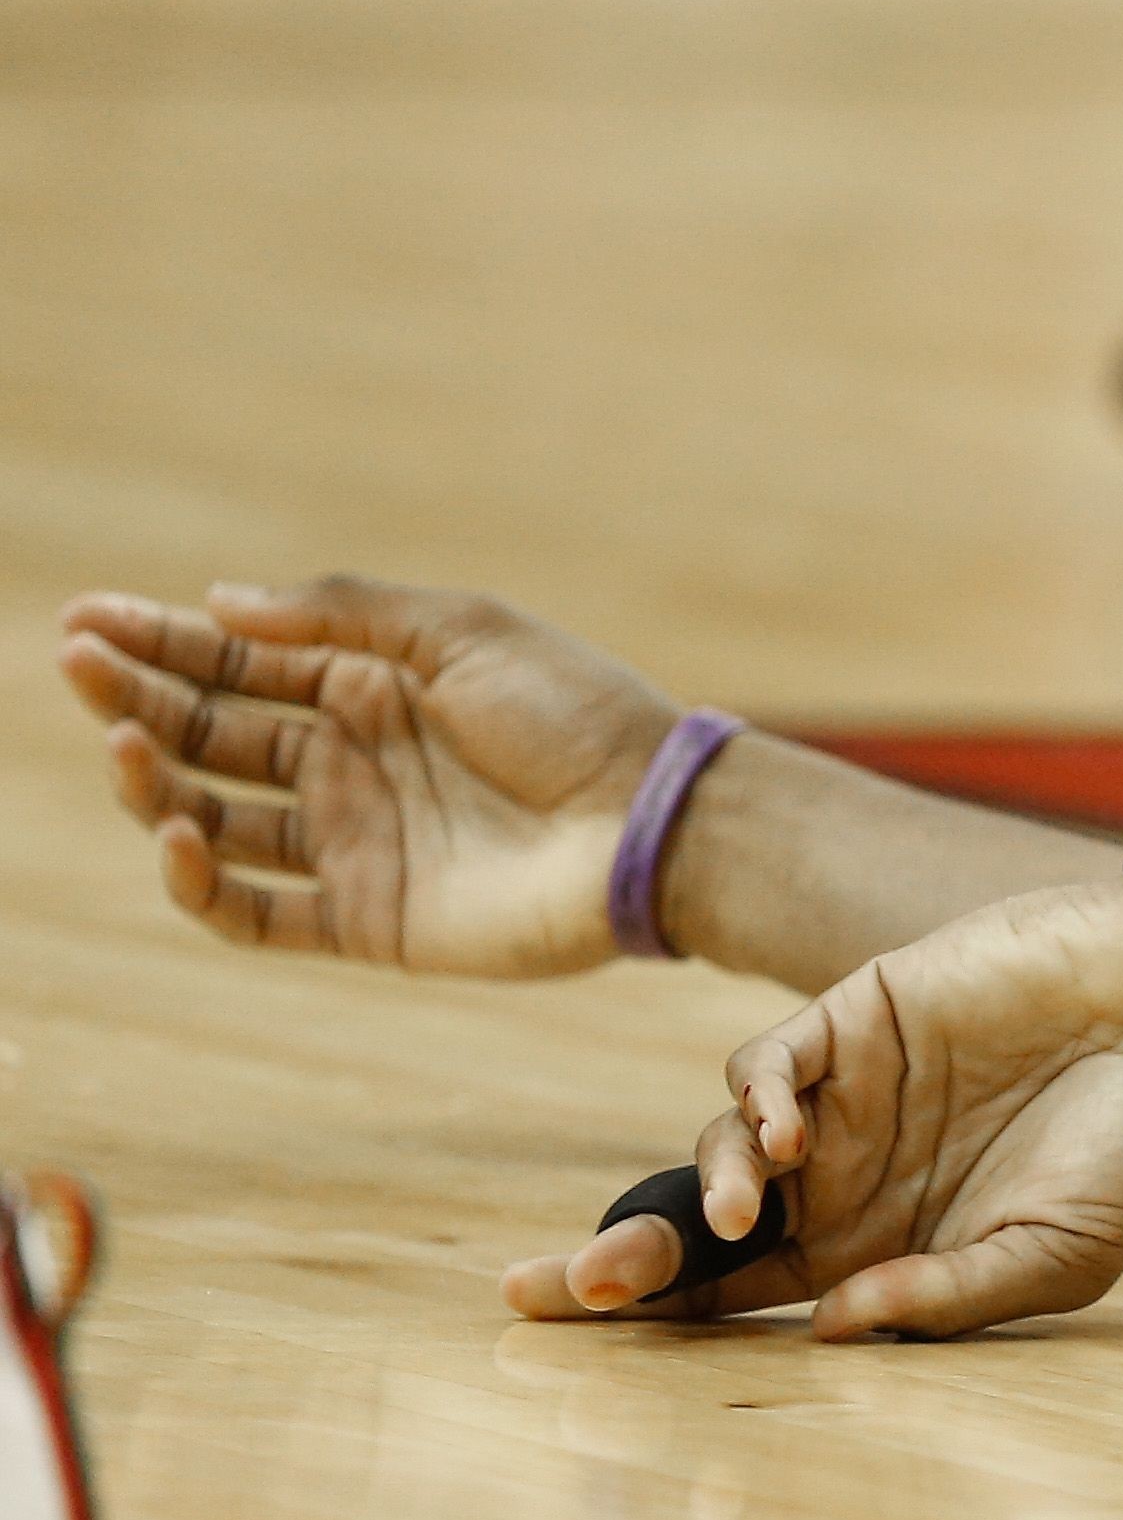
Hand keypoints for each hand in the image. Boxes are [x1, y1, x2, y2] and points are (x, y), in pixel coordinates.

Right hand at [58, 577, 684, 976]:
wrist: (650, 823)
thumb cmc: (575, 715)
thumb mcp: (462, 632)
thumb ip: (343, 615)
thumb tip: (220, 601)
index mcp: (375, 687)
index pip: (241, 663)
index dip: (161, 642)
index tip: (84, 620)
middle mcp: (353, 763)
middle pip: (213, 732)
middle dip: (139, 697)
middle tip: (77, 665)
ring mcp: (354, 842)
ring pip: (216, 817)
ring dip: (155, 782)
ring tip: (124, 742)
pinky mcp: (365, 918)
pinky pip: (254, 912)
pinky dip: (200, 882)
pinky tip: (178, 832)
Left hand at [505, 879, 1122, 1339]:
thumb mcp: (1060, 1255)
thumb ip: (947, 1297)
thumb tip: (828, 1332)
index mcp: (878, 1251)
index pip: (738, 1299)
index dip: (654, 1322)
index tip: (570, 1346)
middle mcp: (844, 1181)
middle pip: (695, 1232)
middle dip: (616, 1263)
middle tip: (547, 1293)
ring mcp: (845, 1100)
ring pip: (717, 1150)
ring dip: (704, 1192)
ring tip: (745, 1215)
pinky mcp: (855, 1020)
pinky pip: (762, 1064)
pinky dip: (753, 1101)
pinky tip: (788, 1138)